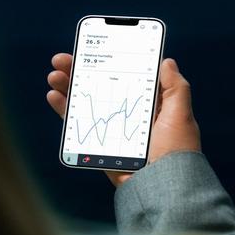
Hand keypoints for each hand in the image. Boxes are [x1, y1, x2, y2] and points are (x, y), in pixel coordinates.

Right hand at [46, 53, 200, 186]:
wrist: (161, 188)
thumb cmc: (176, 152)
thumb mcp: (181, 115)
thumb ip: (176, 88)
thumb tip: (167, 61)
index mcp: (147, 104)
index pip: (124, 76)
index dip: (108, 60)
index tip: (92, 46)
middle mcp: (127, 114)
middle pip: (98, 85)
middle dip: (79, 70)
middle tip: (62, 58)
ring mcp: (110, 128)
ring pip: (84, 101)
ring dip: (67, 86)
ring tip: (55, 74)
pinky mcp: (98, 144)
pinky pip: (77, 124)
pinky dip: (63, 109)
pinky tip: (54, 96)